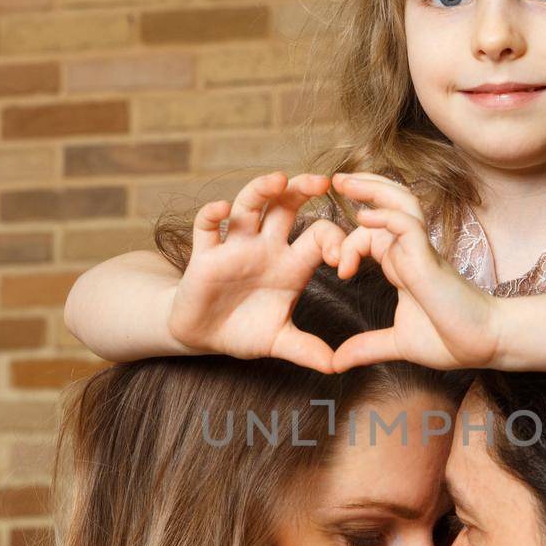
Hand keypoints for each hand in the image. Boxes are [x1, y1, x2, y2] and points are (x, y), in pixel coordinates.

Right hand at [166, 171, 347, 370]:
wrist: (202, 336)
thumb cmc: (243, 330)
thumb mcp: (278, 341)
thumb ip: (306, 349)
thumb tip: (337, 366)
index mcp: (291, 264)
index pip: (319, 236)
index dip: (335, 241)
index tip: (344, 260)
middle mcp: (265, 247)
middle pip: (286, 206)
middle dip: (302, 190)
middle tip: (322, 181)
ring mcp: (235, 247)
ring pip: (250, 206)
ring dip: (262, 190)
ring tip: (278, 179)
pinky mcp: (205, 254)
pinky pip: (207, 227)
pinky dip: (212, 215)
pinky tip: (223, 209)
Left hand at [328, 173, 500, 370]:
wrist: (485, 345)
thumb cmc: (452, 340)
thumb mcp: (397, 343)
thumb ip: (366, 347)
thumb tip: (336, 363)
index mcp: (404, 265)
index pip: (373, 233)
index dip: (350, 242)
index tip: (339, 271)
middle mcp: (412, 252)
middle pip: (389, 202)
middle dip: (362, 187)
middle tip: (335, 180)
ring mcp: (421, 252)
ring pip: (399, 202)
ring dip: (372, 189)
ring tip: (345, 182)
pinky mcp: (429, 259)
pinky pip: (407, 225)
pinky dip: (385, 217)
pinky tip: (364, 217)